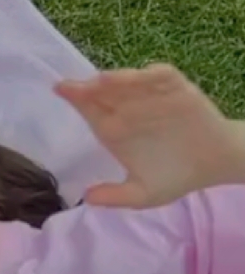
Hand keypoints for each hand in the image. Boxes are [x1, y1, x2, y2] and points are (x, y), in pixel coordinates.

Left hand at [54, 63, 244, 208]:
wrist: (213, 166)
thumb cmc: (174, 177)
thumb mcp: (143, 194)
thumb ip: (116, 197)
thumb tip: (86, 198)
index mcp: (116, 131)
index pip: (91, 111)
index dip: (76, 100)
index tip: (59, 90)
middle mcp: (130, 110)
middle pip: (105, 93)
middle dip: (89, 88)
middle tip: (74, 86)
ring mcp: (154, 98)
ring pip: (131, 82)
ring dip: (117, 79)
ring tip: (102, 82)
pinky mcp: (178, 91)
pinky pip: (163, 78)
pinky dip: (153, 75)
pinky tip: (141, 77)